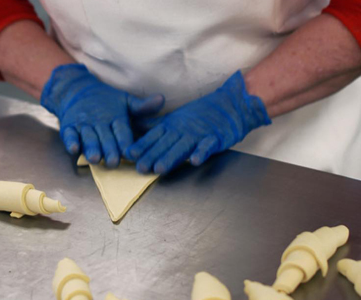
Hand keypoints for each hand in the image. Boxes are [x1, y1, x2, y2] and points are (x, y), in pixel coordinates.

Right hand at [41, 64, 163, 166]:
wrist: (76, 90)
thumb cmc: (106, 101)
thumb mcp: (125, 100)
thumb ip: (142, 106)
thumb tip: (162, 99)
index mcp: (115, 116)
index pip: (122, 130)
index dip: (125, 142)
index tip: (130, 153)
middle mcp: (99, 120)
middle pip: (105, 137)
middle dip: (109, 149)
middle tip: (113, 162)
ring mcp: (83, 124)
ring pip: (88, 137)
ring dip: (91, 147)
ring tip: (95, 158)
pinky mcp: (68, 126)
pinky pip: (69, 134)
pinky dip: (71, 141)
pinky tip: (74, 149)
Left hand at [126, 71, 270, 173]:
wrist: (232, 104)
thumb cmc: (200, 115)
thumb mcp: (175, 119)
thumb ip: (156, 126)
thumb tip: (135, 129)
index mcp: (172, 125)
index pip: (154, 136)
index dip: (142, 145)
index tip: (128, 154)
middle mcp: (183, 129)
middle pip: (165, 144)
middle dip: (152, 155)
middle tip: (139, 167)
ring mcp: (199, 133)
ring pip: (183, 147)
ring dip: (171, 158)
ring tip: (160, 169)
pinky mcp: (215, 137)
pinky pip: (208, 146)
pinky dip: (202, 152)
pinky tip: (196, 161)